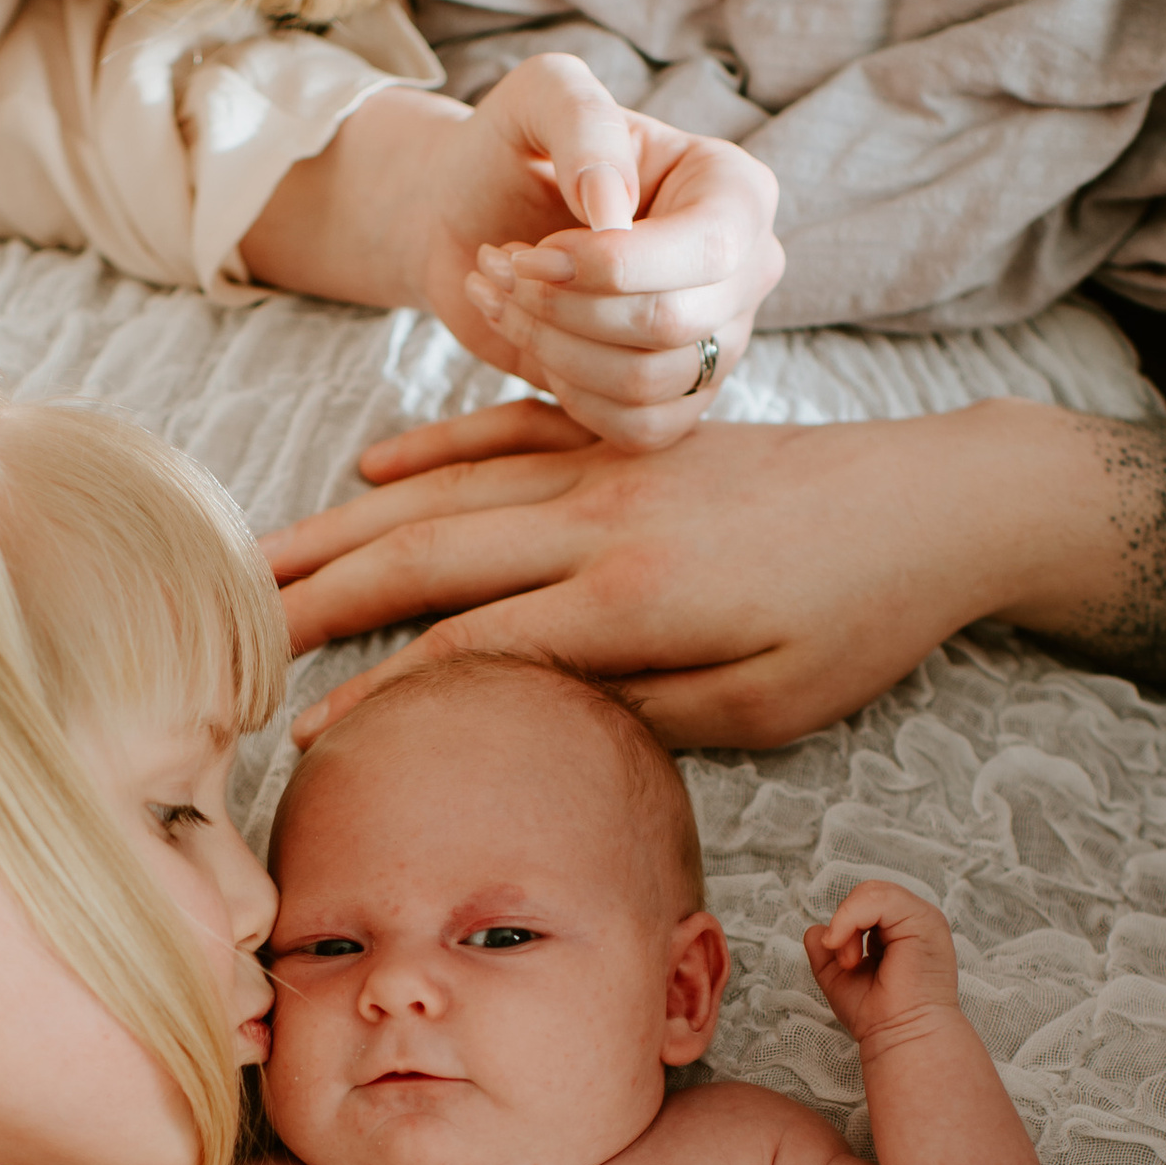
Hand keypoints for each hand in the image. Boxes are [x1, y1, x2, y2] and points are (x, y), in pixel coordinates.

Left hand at [241, 58, 782, 454]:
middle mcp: (744, 273)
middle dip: (566, 306)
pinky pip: (636, 431)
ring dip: (553, 347)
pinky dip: (567, 395)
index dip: (607, 265)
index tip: (531, 250)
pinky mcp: (673, 401)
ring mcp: (715, 345)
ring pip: (646, 385)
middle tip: (505, 268)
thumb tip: (613, 210)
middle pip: (671, 326)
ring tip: (506, 295)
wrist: (474, 217)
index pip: (703, 252)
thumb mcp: (542, 99)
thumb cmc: (515, 150)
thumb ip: (581, 121)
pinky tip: (532, 343)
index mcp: (736, 193)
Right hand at [266, 400, 1024, 748]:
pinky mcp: (625, 441)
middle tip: (228, 626)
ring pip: (445, 491)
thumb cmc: (856, 623)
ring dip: (343, 525)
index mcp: (630, 600)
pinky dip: (431, 449)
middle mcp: (600, 518)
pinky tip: (368, 468)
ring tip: (259, 555)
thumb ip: (634, 707)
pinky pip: (506, 432)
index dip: (378, 694)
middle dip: (317, 594)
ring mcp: (607, 466)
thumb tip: (524, 709)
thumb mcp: (759, 705)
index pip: (468, 650)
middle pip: (425, 553)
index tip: (299, 732)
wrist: (938, 502)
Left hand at [804, 883, 961, 1052]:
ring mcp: (923, 918)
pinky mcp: (926, 921)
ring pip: (872, 891)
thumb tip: (816, 929)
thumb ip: (826, 949)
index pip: (864, 903)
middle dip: (844, 923)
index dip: (844, 925)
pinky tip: (852, 954)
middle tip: (845, 962)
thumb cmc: (879, 1015)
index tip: (842, 963)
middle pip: (867, 892)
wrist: (901, 1036)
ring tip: (850, 961)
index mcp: (898, 930)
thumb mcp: (838, 976)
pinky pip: (880, 899)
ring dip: (847, 924)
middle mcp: (913, 920)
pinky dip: (852, 919)